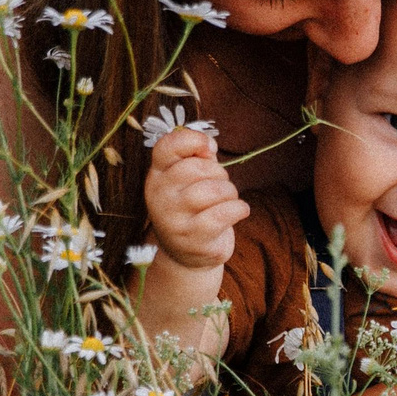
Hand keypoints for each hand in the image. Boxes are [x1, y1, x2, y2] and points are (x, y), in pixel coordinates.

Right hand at [143, 127, 246, 271]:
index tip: (209, 149)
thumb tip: (208, 145)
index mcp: (157, 175)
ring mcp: (172, 220)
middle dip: (219, 173)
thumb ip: (197, 156)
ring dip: (230, 192)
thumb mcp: (190, 179)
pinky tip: (238, 211)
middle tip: (221, 186)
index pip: (166, 146)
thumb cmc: (194, 208)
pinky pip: (223, 213)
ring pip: (213, 190)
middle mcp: (159, 196)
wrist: (185, 255)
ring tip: (228, 200)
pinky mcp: (192, 240)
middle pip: (197, 168)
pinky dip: (239, 209)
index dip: (193, 140)